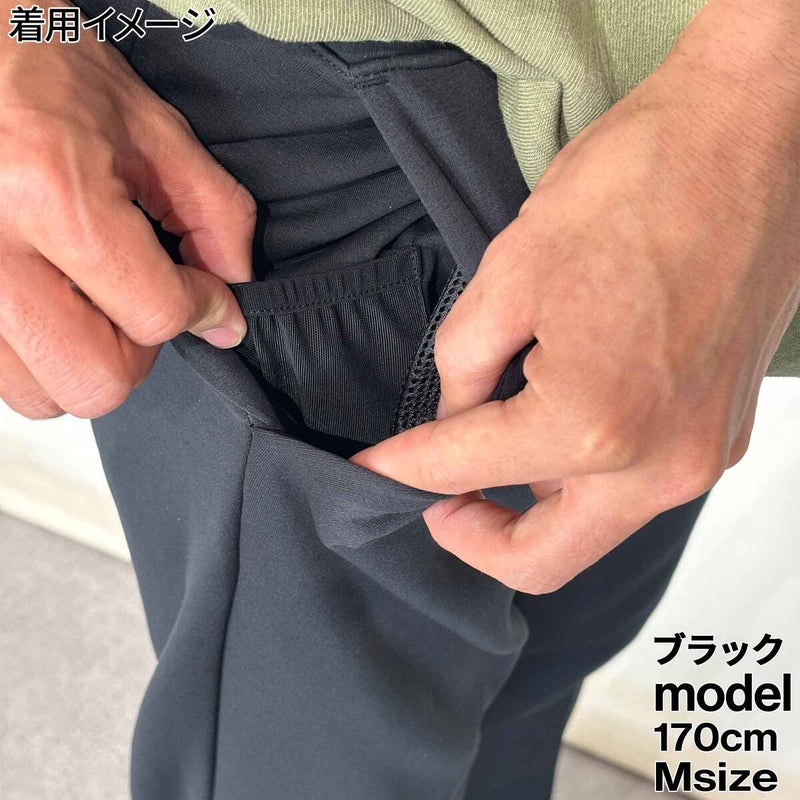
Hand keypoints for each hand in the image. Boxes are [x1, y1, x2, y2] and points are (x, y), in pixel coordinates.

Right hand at [0, 0, 254, 418]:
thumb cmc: (41, 67)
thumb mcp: (150, 127)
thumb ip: (212, 214)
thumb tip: (231, 299)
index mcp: (53, 194)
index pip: (155, 313)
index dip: (201, 308)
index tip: (205, 293)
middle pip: (96, 380)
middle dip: (140, 352)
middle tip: (141, 304)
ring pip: (42, 394)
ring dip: (85, 363)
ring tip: (88, 302)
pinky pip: (2, 379)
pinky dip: (40, 360)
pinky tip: (51, 307)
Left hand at [352, 0, 799, 592]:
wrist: (749, 135)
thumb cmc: (636, 184)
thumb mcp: (510, 274)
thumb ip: (465, 367)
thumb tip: (453, 419)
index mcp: (594, 424)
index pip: (462, 471)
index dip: (400, 472)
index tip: (367, 468)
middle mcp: (658, 463)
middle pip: (542, 560)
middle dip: (471, 537)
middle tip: (431, 499)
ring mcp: (700, 455)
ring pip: (591, 529)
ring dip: (529, 510)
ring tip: (485, 453)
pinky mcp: (720, 434)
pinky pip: (632, 489)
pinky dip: (581, 479)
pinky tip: (552, 425)